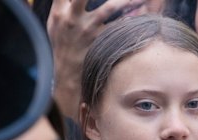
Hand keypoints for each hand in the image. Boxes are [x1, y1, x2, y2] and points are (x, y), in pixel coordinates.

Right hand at [47, 0, 137, 119]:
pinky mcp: (101, 41)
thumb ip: (63, 3)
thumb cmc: (61, 43)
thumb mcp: (54, 22)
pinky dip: (131, 20)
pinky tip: (143, 13)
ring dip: (127, 0)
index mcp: (60, 11)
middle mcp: (73, 18)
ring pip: (110, 8)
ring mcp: (89, 30)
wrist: (65, 74)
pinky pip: (120, 27)